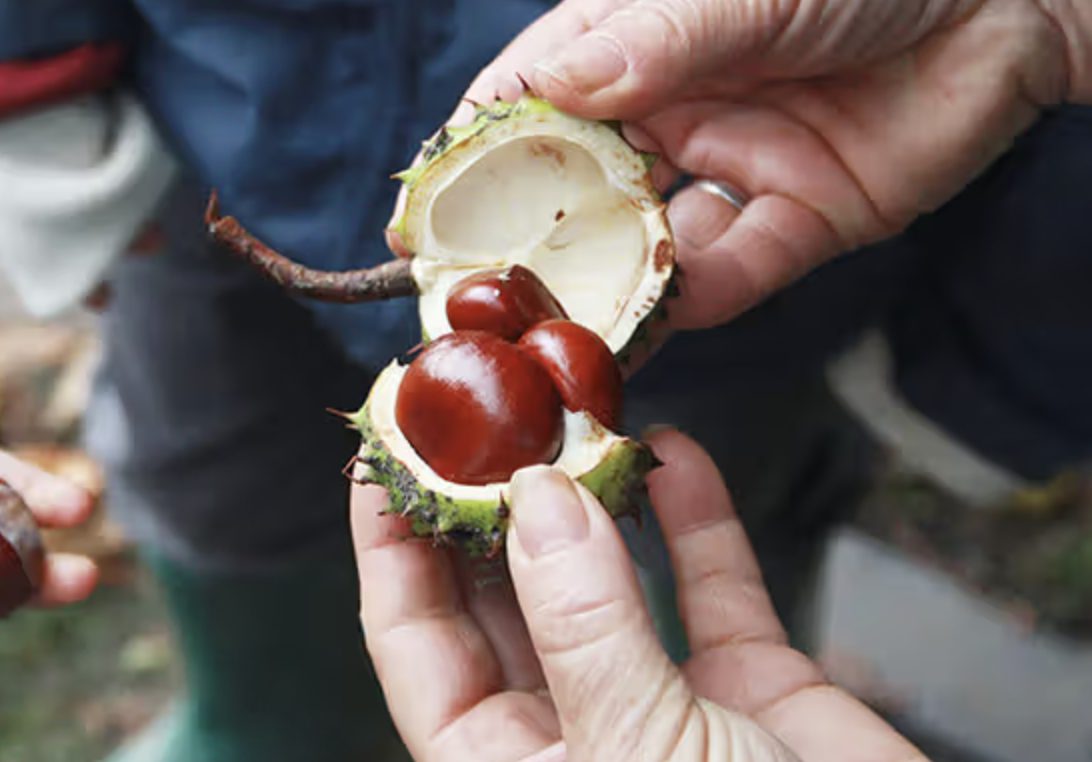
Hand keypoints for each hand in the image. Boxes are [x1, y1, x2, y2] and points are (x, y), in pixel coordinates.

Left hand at [351, 429, 926, 761]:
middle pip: (500, 598)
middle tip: (480, 411)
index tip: (386, 455)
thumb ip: (584, 625)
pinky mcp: (752, 695)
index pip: (413, 642)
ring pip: (602, 584)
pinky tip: (675, 452)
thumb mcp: (637, 755)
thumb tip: (533, 500)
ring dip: (590, 503)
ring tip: (568, 418)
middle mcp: (569, 738)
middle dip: (488, 502)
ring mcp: (660, 711)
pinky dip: (696, 523)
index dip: (390, 547)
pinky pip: (711, 591)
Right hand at [393, 0, 1090, 330]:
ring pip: (648, 242)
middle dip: (530, 240)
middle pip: (577, 185)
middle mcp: (673, 102)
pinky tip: (665, 316)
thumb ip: (651, 40)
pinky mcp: (800, 215)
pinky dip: (700, 296)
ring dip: (608, 285)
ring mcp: (733, 162)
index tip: (424, 212)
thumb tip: (544, 91)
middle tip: (478, 299)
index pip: (532, 95)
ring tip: (560, 331)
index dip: (474, 153)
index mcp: (640, 29)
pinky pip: (736, 269)